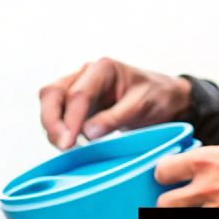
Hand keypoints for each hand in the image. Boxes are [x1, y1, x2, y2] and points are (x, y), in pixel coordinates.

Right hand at [38, 57, 192, 149]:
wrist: (166, 99)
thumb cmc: (157, 97)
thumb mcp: (142, 105)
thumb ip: (115, 117)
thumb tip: (87, 133)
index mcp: (103, 69)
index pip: (78, 93)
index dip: (70, 119)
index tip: (68, 142)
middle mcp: (86, 74)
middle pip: (52, 93)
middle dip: (52, 121)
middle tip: (62, 146)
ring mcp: (79, 88)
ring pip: (51, 104)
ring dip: (53, 127)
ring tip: (67, 149)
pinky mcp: (79, 105)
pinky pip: (59, 115)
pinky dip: (60, 130)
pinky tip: (70, 145)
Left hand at [155, 143, 218, 207]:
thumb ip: (207, 162)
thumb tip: (191, 169)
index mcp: (204, 161)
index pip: (162, 171)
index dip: (163, 174)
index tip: (168, 177)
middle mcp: (205, 186)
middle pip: (164, 204)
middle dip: (167, 202)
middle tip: (174, 200)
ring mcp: (217, 209)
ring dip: (188, 213)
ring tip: (198, 208)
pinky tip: (216, 212)